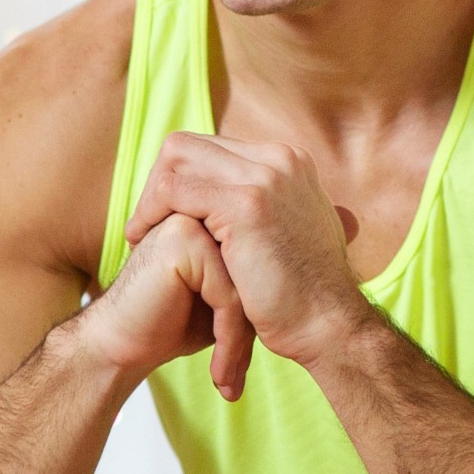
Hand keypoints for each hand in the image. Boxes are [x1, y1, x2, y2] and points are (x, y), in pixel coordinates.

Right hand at [74, 211, 252, 392]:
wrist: (120, 345)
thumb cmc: (173, 324)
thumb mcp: (229, 301)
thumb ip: (258, 280)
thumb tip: (311, 287)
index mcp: (217, 213)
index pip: (266, 261)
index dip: (265, 312)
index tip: (263, 354)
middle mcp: (204, 209)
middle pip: (260, 271)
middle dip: (256, 328)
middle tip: (240, 377)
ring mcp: (192, 219)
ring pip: (248, 285)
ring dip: (241, 341)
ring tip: (229, 380)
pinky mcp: (182, 241)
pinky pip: (229, 294)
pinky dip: (229, 339)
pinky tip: (220, 376)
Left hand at [125, 131, 368, 375]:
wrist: (330, 327)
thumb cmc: (306, 296)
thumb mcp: (289, 234)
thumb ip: (265, 209)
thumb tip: (229, 204)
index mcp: (289, 161)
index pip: (211, 148)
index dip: (179, 179)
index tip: (164, 215)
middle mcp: (279, 158)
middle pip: (188, 145)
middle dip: (158, 181)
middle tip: (146, 223)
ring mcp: (265, 177)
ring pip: (176, 159)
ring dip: (150, 196)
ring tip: (142, 233)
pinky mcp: (246, 204)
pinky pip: (175, 188)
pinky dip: (151, 211)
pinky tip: (146, 239)